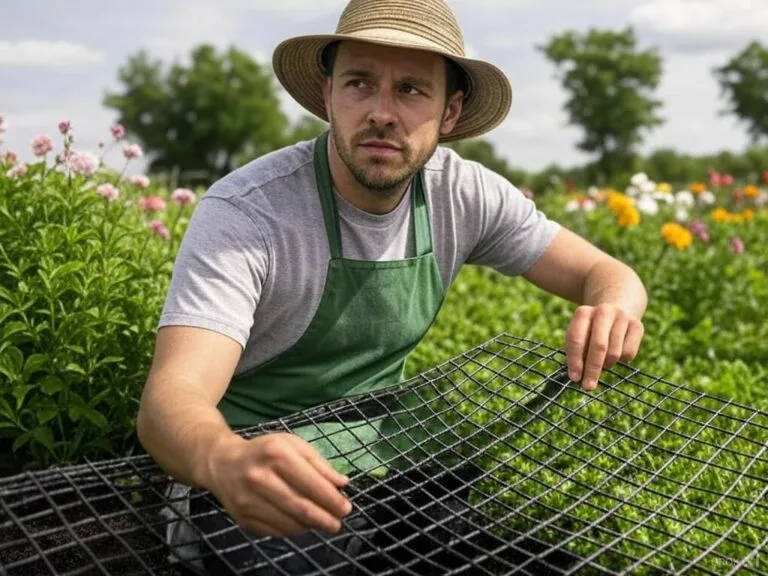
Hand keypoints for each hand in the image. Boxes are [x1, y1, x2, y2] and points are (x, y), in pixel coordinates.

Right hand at [206, 432, 352, 537]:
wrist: (222, 463)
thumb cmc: (265, 451)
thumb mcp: (293, 445)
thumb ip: (319, 463)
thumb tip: (342, 483)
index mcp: (276, 454)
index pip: (311, 483)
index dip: (332, 499)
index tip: (345, 507)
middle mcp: (259, 477)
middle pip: (300, 506)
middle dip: (325, 518)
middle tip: (337, 523)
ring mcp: (248, 500)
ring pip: (289, 523)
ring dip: (310, 526)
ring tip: (322, 523)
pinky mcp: (242, 518)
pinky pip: (275, 531)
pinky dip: (293, 530)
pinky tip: (301, 524)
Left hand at [565, 303, 643, 391]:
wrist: (616, 306)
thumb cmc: (591, 329)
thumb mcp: (580, 335)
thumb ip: (576, 352)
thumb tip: (578, 377)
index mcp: (583, 313)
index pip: (576, 339)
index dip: (575, 361)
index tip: (575, 378)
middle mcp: (603, 311)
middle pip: (598, 346)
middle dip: (592, 369)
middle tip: (588, 386)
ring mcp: (622, 317)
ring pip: (614, 352)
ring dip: (606, 365)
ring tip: (603, 363)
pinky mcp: (637, 325)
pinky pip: (629, 353)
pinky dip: (621, 360)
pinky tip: (616, 353)